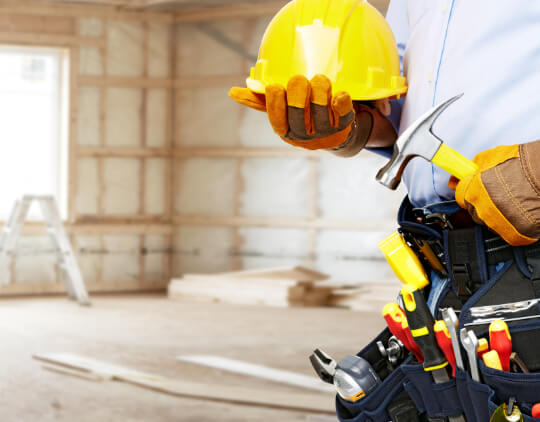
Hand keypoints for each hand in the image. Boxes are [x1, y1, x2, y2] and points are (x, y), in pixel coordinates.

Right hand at [229, 75, 375, 155]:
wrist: (338, 134)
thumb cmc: (304, 118)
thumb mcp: (282, 112)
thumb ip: (260, 102)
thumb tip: (232, 93)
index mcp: (286, 131)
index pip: (276, 115)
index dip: (275, 98)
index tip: (277, 86)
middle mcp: (304, 135)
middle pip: (297, 107)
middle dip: (298, 87)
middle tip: (300, 80)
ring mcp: (325, 132)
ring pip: (320, 102)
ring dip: (319, 85)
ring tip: (320, 81)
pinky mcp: (345, 126)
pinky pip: (343, 108)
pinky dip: (341, 98)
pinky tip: (339, 94)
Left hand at [449, 141, 539, 245]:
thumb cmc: (525, 165)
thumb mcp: (493, 156)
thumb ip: (476, 166)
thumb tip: (468, 170)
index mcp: (473, 192)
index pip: (460, 195)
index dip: (468, 189)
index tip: (472, 188)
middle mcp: (482, 210)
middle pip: (474, 209)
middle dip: (483, 201)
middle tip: (499, 192)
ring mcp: (497, 224)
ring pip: (490, 221)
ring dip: (497, 213)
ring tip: (513, 200)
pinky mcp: (513, 235)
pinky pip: (507, 232)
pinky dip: (512, 224)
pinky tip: (520, 211)